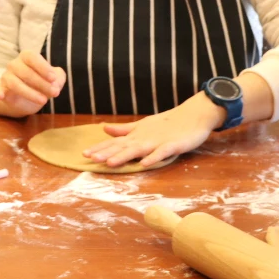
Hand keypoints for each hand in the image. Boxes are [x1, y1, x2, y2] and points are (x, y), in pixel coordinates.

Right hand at [0, 51, 65, 117]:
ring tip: (43, 101)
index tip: (53, 78)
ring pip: (14, 83)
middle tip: (55, 93)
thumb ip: (59, 77)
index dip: (43, 67)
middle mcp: (15, 64)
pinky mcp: (1, 91)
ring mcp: (6, 77)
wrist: (28, 97)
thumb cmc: (42, 82)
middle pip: (26, 72)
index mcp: (27, 56)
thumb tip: (55, 83)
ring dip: (30, 93)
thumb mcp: (55, 79)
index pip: (32, 57)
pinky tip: (1, 95)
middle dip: (42, 84)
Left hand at [83, 94, 225, 167]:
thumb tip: (104, 129)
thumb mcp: (142, 125)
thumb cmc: (167, 123)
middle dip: (106, 152)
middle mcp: (144, 137)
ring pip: (138, 150)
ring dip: (124, 155)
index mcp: (136, 134)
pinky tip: (144, 164)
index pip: (115, 142)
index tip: (84, 154)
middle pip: (123, 146)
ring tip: (110, 162)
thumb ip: (123, 129)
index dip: (100, 148)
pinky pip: (162, 153)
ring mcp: (158, 141)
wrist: (193, 115)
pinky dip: (153, 158)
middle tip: (90, 159)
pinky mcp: (173, 145)